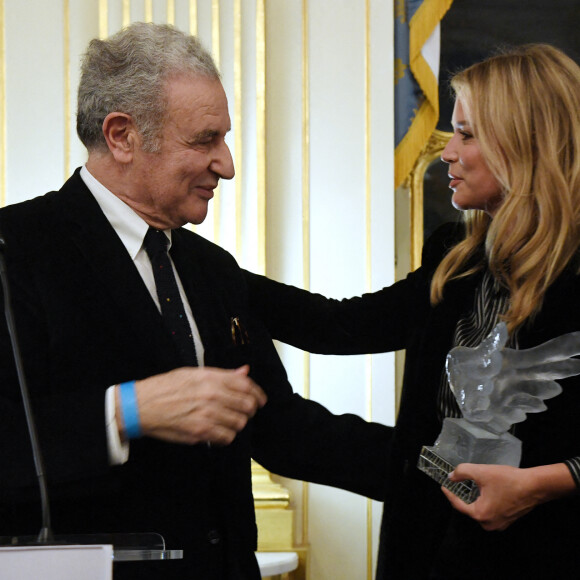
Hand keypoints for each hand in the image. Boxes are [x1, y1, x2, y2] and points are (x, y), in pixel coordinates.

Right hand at [118, 365, 266, 444]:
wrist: (142, 405)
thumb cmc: (166, 387)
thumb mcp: (194, 373)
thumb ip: (222, 374)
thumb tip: (244, 371)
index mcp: (211, 378)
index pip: (246, 386)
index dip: (258, 394)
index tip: (260, 400)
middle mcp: (211, 395)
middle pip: (247, 405)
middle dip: (250, 410)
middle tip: (245, 412)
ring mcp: (206, 414)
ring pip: (239, 423)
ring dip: (238, 424)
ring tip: (229, 421)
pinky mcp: (200, 432)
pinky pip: (226, 437)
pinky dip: (226, 436)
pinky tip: (219, 432)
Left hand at [441, 462, 575, 530]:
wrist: (534, 486)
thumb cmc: (507, 480)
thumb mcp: (481, 472)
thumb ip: (462, 472)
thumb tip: (451, 476)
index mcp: (480, 514)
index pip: (458, 504)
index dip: (449, 494)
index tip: (443, 486)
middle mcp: (488, 524)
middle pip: (469, 508)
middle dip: (462, 496)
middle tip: (457, 484)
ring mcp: (499, 525)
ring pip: (480, 510)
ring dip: (474, 499)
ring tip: (469, 487)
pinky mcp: (507, 521)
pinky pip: (490, 512)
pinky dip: (485, 502)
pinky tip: (484, 492)